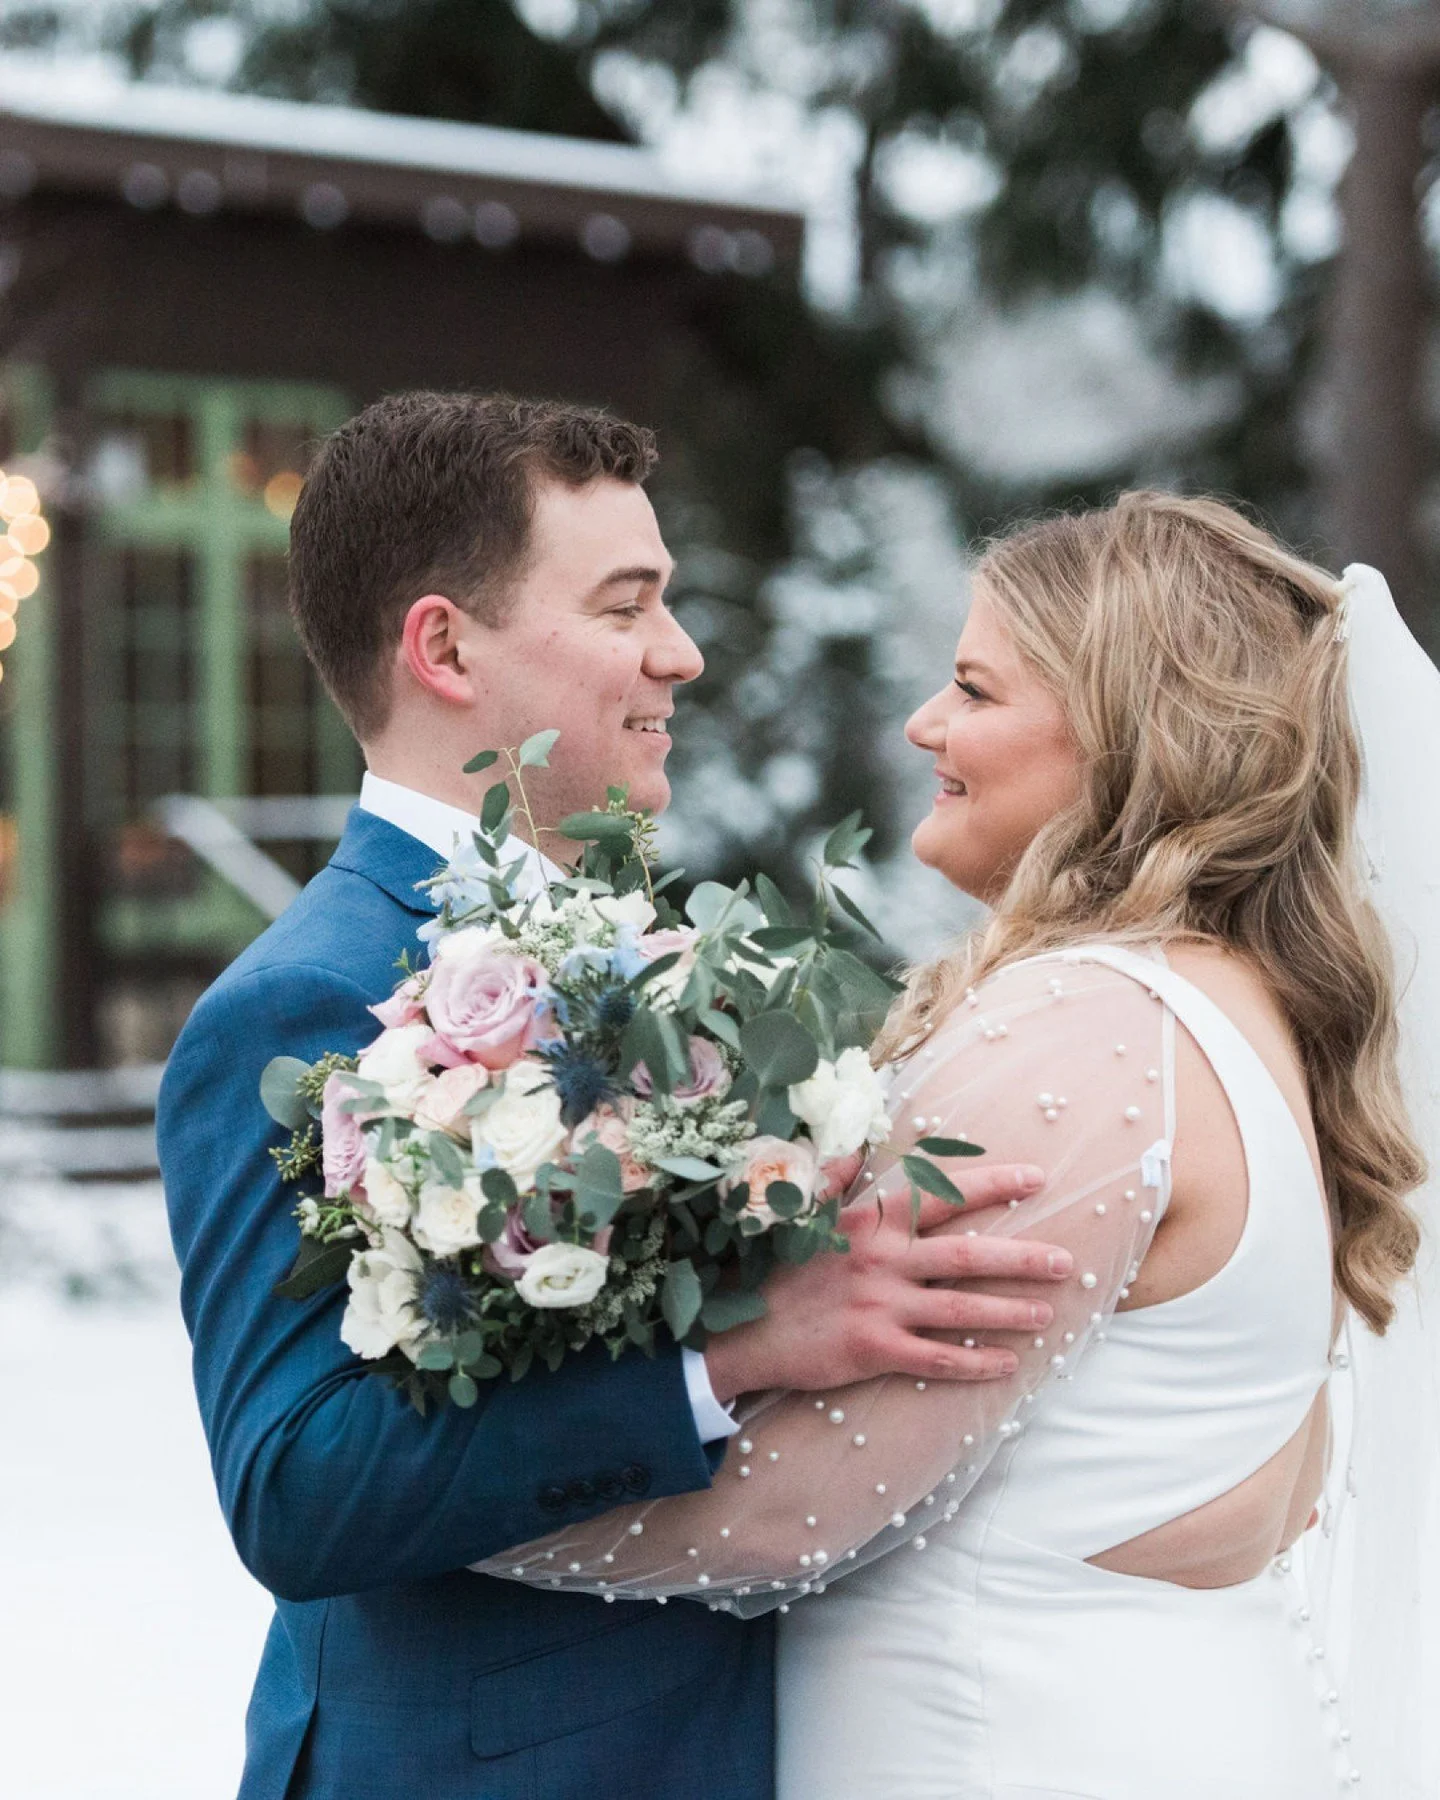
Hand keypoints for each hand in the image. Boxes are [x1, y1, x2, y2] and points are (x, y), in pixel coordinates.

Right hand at [703, 1162, 1067, 1401]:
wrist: (742, 1329)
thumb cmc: (777, 1268)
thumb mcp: (803, 1212)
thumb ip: (837, 1177)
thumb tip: (859, 1144)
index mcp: (871, 1220)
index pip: (943, 1196)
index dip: (993, 1185)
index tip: (1037, 1179)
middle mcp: (882, 1259)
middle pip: (968, 1254)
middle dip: (1022, 1257)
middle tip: (1065, 1262)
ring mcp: (880, 1305)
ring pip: (961, 1307)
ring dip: (1009, 1311)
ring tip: (1048, 1315)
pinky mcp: (874, 1348)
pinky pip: (937, 1357)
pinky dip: (975, 1361)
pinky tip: (1005, 1364)